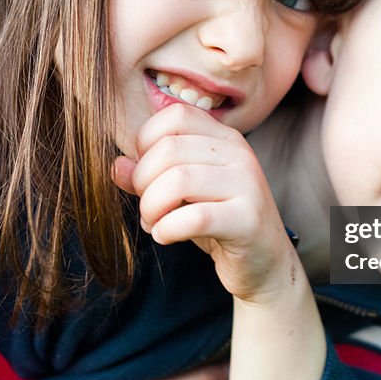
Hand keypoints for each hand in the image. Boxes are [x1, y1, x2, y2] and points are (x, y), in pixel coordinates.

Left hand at [112, 103, 294, 302]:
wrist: (265, 263)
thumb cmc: (218, 223)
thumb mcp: (181, 195)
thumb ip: (148, 176)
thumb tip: (115, 166)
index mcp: (224, 137)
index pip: (175, 116)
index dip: (146, 142)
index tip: (147, 174)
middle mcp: (239, 153)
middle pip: (169, 149)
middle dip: (143, 182)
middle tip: (147, 208)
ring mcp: (248, 184)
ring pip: (178, 180)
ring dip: (152, 207)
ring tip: (154, 223)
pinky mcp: (248, 219)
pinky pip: (195, 217)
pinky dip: (168, 229)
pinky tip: (166, 237)